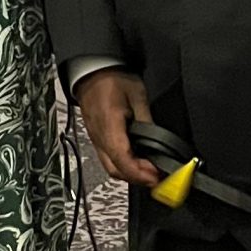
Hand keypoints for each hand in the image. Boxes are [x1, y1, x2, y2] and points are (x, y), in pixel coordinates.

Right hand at [76, 69, 158, 187]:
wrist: (92, 71)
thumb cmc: (112, 79)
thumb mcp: (137, 96)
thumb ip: (147, 122)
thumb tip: (157, 143)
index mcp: (109, 127)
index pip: (123, 160)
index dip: (141, 173)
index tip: (157, 175)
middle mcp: (99, 137)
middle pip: (115, 170)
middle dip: (137, 179)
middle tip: (157, 177)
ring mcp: (96, 139)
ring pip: (111, 167)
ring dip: (130, 174)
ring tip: (149, 172)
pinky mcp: (97, 138)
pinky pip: (108, 158)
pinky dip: (124, 165)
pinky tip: (137, 162)